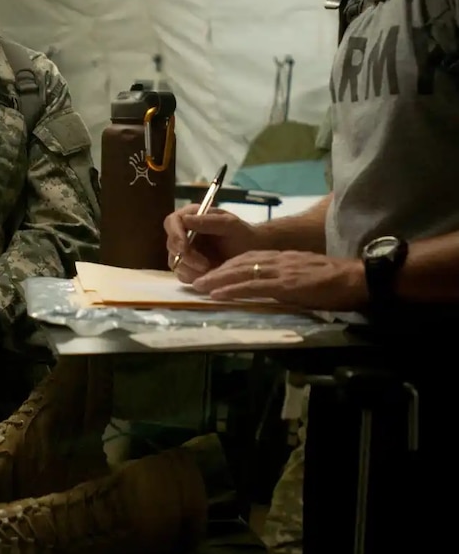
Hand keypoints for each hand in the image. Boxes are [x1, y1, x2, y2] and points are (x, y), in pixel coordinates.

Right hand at [165, 205, 260, 284]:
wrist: (252, 253)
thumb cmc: (243, 235)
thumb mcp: (229, 225)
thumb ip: (208, 221)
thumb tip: (185, 219)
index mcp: (192, 216)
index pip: (172, 222)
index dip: (175, 235)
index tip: (183, 248)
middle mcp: (184, 232)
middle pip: (171, 244)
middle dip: (186, 257)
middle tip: (205, 266)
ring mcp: (185, 251)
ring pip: (174, 262)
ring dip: (191, 269)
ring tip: (211, 269)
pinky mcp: (188, 267)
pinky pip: (182, 274)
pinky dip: (194, 277)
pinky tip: (209, 275)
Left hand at [191, 249, 367, 312]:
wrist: (357, 277)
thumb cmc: (335, 281)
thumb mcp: (305, 275)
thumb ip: (287, 279)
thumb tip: (273, 289)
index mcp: (282, 258)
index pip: (248, 259)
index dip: (228, 267)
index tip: (212, 274)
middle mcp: (277, 260)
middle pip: (239, 263)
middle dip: (217, 272)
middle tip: (196, 282)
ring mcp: (280, 271)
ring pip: (241, 272)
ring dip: (218, 280)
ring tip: (199, 287)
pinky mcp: (285, 284)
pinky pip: (253, 286)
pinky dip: (233, 289)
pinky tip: (218, 294)